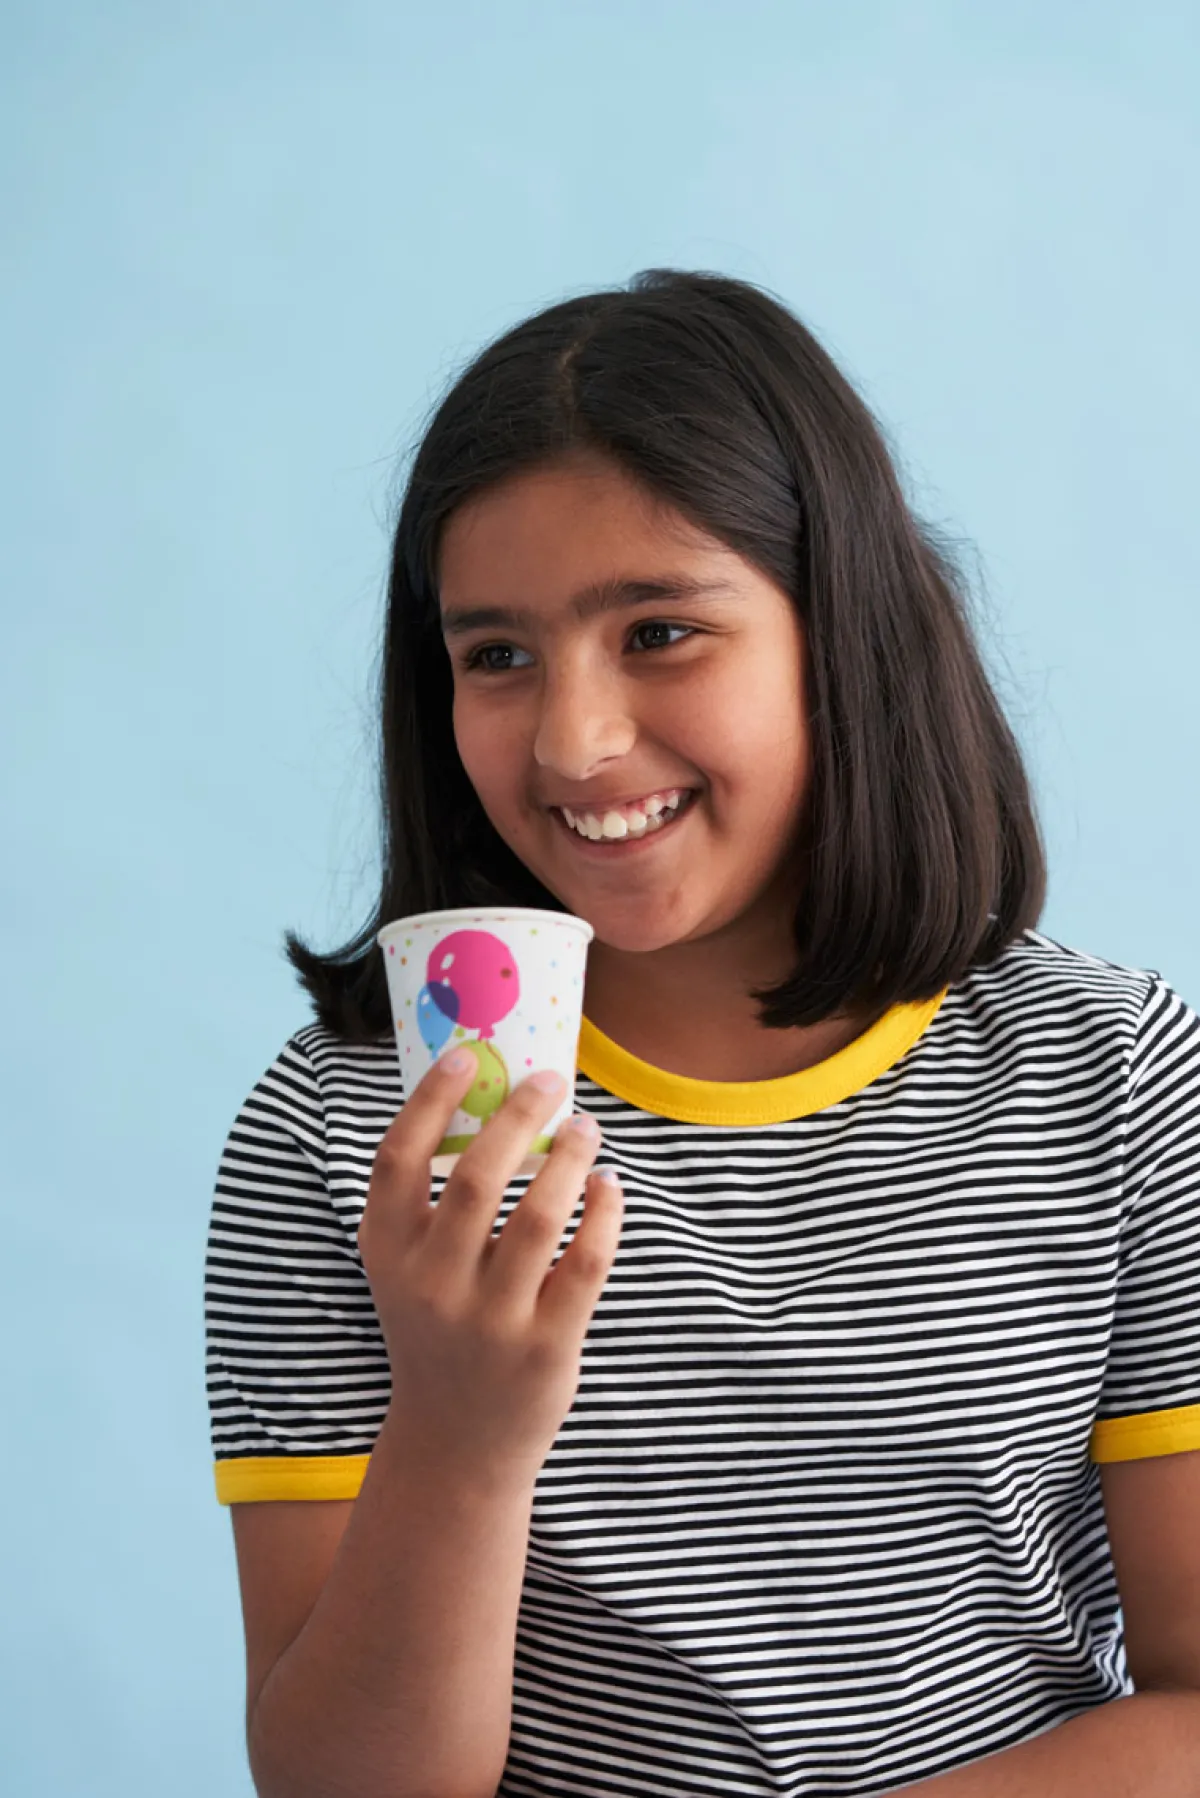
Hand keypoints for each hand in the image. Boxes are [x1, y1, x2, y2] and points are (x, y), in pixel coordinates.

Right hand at [358, 1050, 623, 1487]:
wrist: (455, 1443)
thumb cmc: (438, 1328)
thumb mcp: (410, 1270)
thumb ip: (433, 1203)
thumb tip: (490, 1100)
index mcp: (387, 1254)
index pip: (397, 1161)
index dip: (429, 1101)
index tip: (468, 1057)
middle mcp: (431, 1285)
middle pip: (477, 1178)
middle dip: (519, 1116)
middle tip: (550, 1082)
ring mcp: (489, 1320)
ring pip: (539, 1215)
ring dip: (570, 1158)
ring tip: (586, 1128)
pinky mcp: (545, 1347)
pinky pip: (586, 1261)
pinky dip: (603, 1212)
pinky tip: (607, 1186)